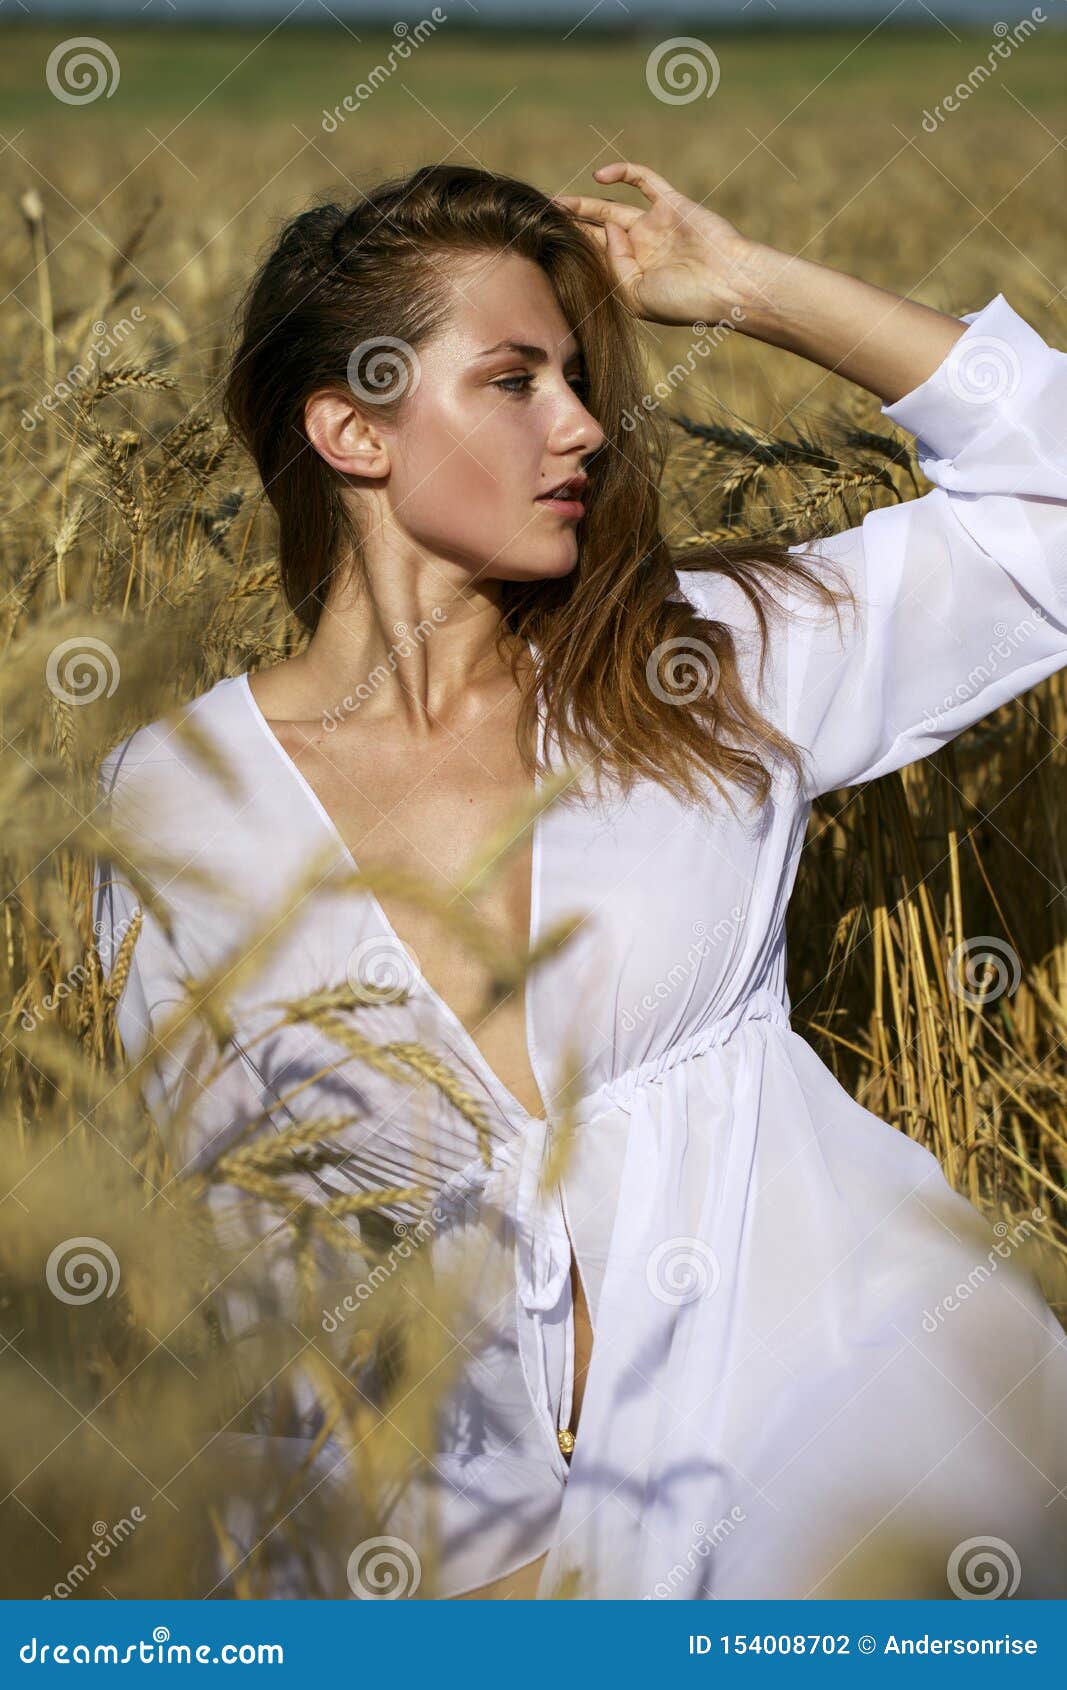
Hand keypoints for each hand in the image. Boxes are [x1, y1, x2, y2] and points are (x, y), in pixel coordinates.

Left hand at [551, 161, 754, 330]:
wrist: (727, 283)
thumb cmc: (683, 300)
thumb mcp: (635, 295)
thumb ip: (613, 265)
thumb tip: (604, 231)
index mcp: (632, 278)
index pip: (594, 260)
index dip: (571, 251)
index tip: (543, 246)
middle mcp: (641, 251)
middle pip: (596, 234)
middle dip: (571, 228)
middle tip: (541, 221)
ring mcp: (655, 226)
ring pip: (611, 208)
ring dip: (584, 205)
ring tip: (556, 203)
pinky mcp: (671, 204)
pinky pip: (643, 181)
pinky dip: (623, 173)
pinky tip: (600, 176)